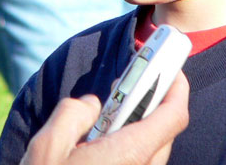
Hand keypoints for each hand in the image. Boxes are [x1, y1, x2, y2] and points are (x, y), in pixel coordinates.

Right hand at [20, 72, 189, 164]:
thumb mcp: (48, 146)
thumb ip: (74, 112)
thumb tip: (93, 105)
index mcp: (128, 155)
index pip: (174, 116)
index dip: (178, 87)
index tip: (171, 68)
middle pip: (165, 131)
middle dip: (155, 103)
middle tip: (133, 85)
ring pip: (151, 150)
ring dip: (138, 127)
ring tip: (109, 114)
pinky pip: (137, 163)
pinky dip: (128, 146)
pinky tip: (100, 143)